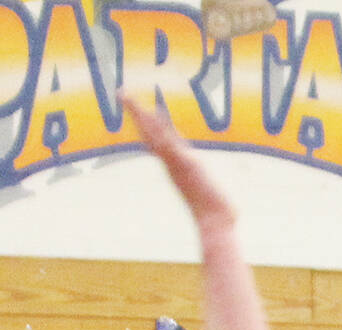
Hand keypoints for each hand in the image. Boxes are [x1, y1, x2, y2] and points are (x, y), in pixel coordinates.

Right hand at [121, 94, 235, 231]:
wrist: (215, 224)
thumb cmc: (215, 213)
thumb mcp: (210, 193)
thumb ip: (211, 190)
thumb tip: (220, 194)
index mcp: (176, 166)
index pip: (158, 140)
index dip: (149, 124)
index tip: (141, 108)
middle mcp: (171, 164)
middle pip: (150, 133)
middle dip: (136, 113)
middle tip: (121, 93)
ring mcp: (176, 164)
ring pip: (155, 134)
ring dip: (141, 115)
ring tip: (126, 97)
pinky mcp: (186, 164)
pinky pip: (169, 142)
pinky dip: (160, 128)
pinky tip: (152, 113)